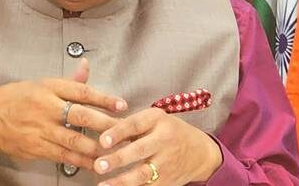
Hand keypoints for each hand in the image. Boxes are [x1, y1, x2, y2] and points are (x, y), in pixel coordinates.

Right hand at [0, 60, 127, 169]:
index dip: (103, 98)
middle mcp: (45, 108)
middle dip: (105, 125)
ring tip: (117, 152)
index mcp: (48, 88)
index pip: (81, 91)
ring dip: (97, 148)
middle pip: (81, 116)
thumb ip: (68, 81)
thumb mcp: (39, 83)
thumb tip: (87, 66)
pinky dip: (82, 161)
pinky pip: (64, 156)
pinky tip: (96, 164)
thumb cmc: (13, 98)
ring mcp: (41, 130)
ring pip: (74, 140)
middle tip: (125, 130)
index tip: (121, 104)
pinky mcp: (36, 148)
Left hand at [93, 108, 221, 184]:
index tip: (103, 141)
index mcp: (157, 120)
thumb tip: (98, 126)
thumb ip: (130, 124)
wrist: (200, 152)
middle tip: (99, 165)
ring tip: (103, 185)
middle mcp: (163, 140)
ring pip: (143, 174)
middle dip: (118, 159)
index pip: (135, 125)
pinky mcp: (167, 182)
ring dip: (122, 181)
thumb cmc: (169, 131)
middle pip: (139, 150)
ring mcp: (166, 163)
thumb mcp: (154, 120)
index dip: (118, 132)